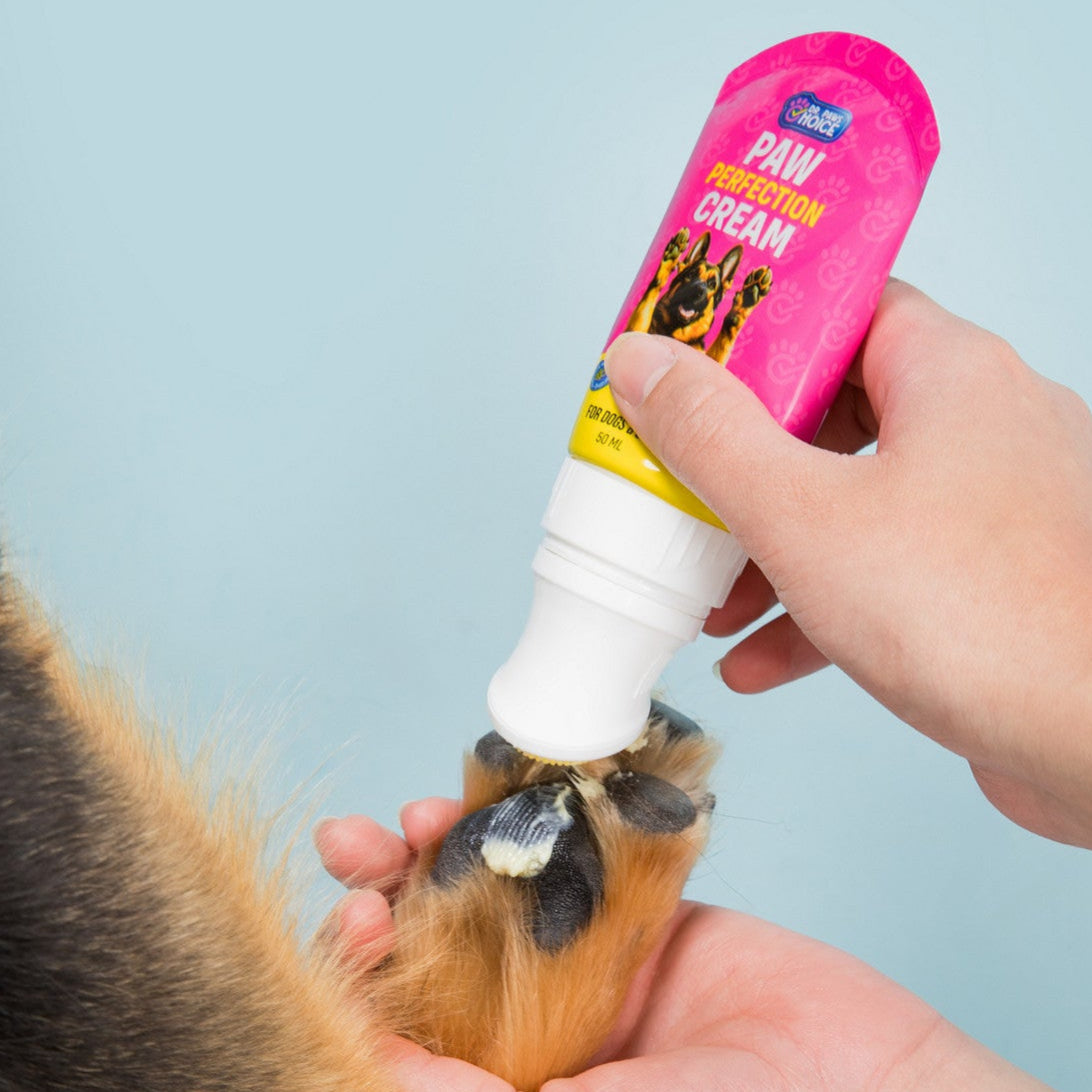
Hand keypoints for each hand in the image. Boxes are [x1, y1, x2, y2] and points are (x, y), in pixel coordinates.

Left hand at [315, 809, 1046, 1090]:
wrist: (877, 1087)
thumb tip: (369, 1061)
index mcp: (506, 1085)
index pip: (400, 1032)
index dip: (359, 978)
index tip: (355, 929)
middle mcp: (531, 1027)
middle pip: (430, 953)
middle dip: (382, 901)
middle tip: (357, 864)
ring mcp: (583, 962)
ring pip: (486, 892)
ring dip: (436, 852)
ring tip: (405, 823)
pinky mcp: (639, 907)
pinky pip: (570, 850)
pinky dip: (522, 821)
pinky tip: (482, 801)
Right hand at [604, 280, 1091, 847]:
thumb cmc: (975, 615)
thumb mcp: (800, 514)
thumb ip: (709, 435)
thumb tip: (641, 360)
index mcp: (947, 372)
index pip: (837, 309)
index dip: (753, 333)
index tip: (686, 367)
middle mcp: (981, 425)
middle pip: (833, 414)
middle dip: (746, 468)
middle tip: (683, 487)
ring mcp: (993, 508)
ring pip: (855, 503)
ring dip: (773, 551)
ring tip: (711, 602)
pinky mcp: (993, 583)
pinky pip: (887, 572)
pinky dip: (820, 606)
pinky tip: (759, 661)